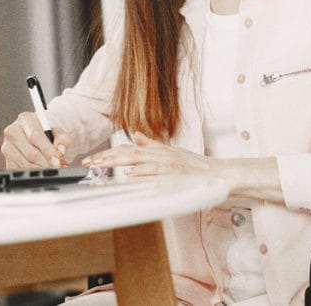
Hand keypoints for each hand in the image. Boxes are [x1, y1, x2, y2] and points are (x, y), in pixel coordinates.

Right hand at [1, 112, 70, 168]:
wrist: (44, 137)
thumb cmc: (50, 133)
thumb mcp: (60, 132)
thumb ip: (63, 139)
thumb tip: (60, 149)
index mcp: (25, 119)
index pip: (35, 136)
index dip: (47, 150)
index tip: (57, 159)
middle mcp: (13, 132)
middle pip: (30, 153)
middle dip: (46, 162)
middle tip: (56, 166)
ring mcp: (8, 147)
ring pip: (26, 165)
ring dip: (42, 169)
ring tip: (52, 167)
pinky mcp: (8, 161)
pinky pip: (21, 171)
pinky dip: (34, 173)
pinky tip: (42, 169)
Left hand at [80, 132, 216, 177]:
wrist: (221, 173)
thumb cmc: (197, 166)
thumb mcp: (172, 152)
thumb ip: (152, 145)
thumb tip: (136, 136)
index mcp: (157, 151)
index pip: (128, 150)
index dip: (109, 153)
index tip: (92, 158)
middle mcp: (160, 154)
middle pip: (128, 153)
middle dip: (106, 158)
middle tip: (88, 162)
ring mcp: (168, 163)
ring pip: (138, 160)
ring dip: (118, 163)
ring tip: (101, 166)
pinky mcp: (176, 172)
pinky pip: (156, 172)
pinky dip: (143, 172)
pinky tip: (130, 174)